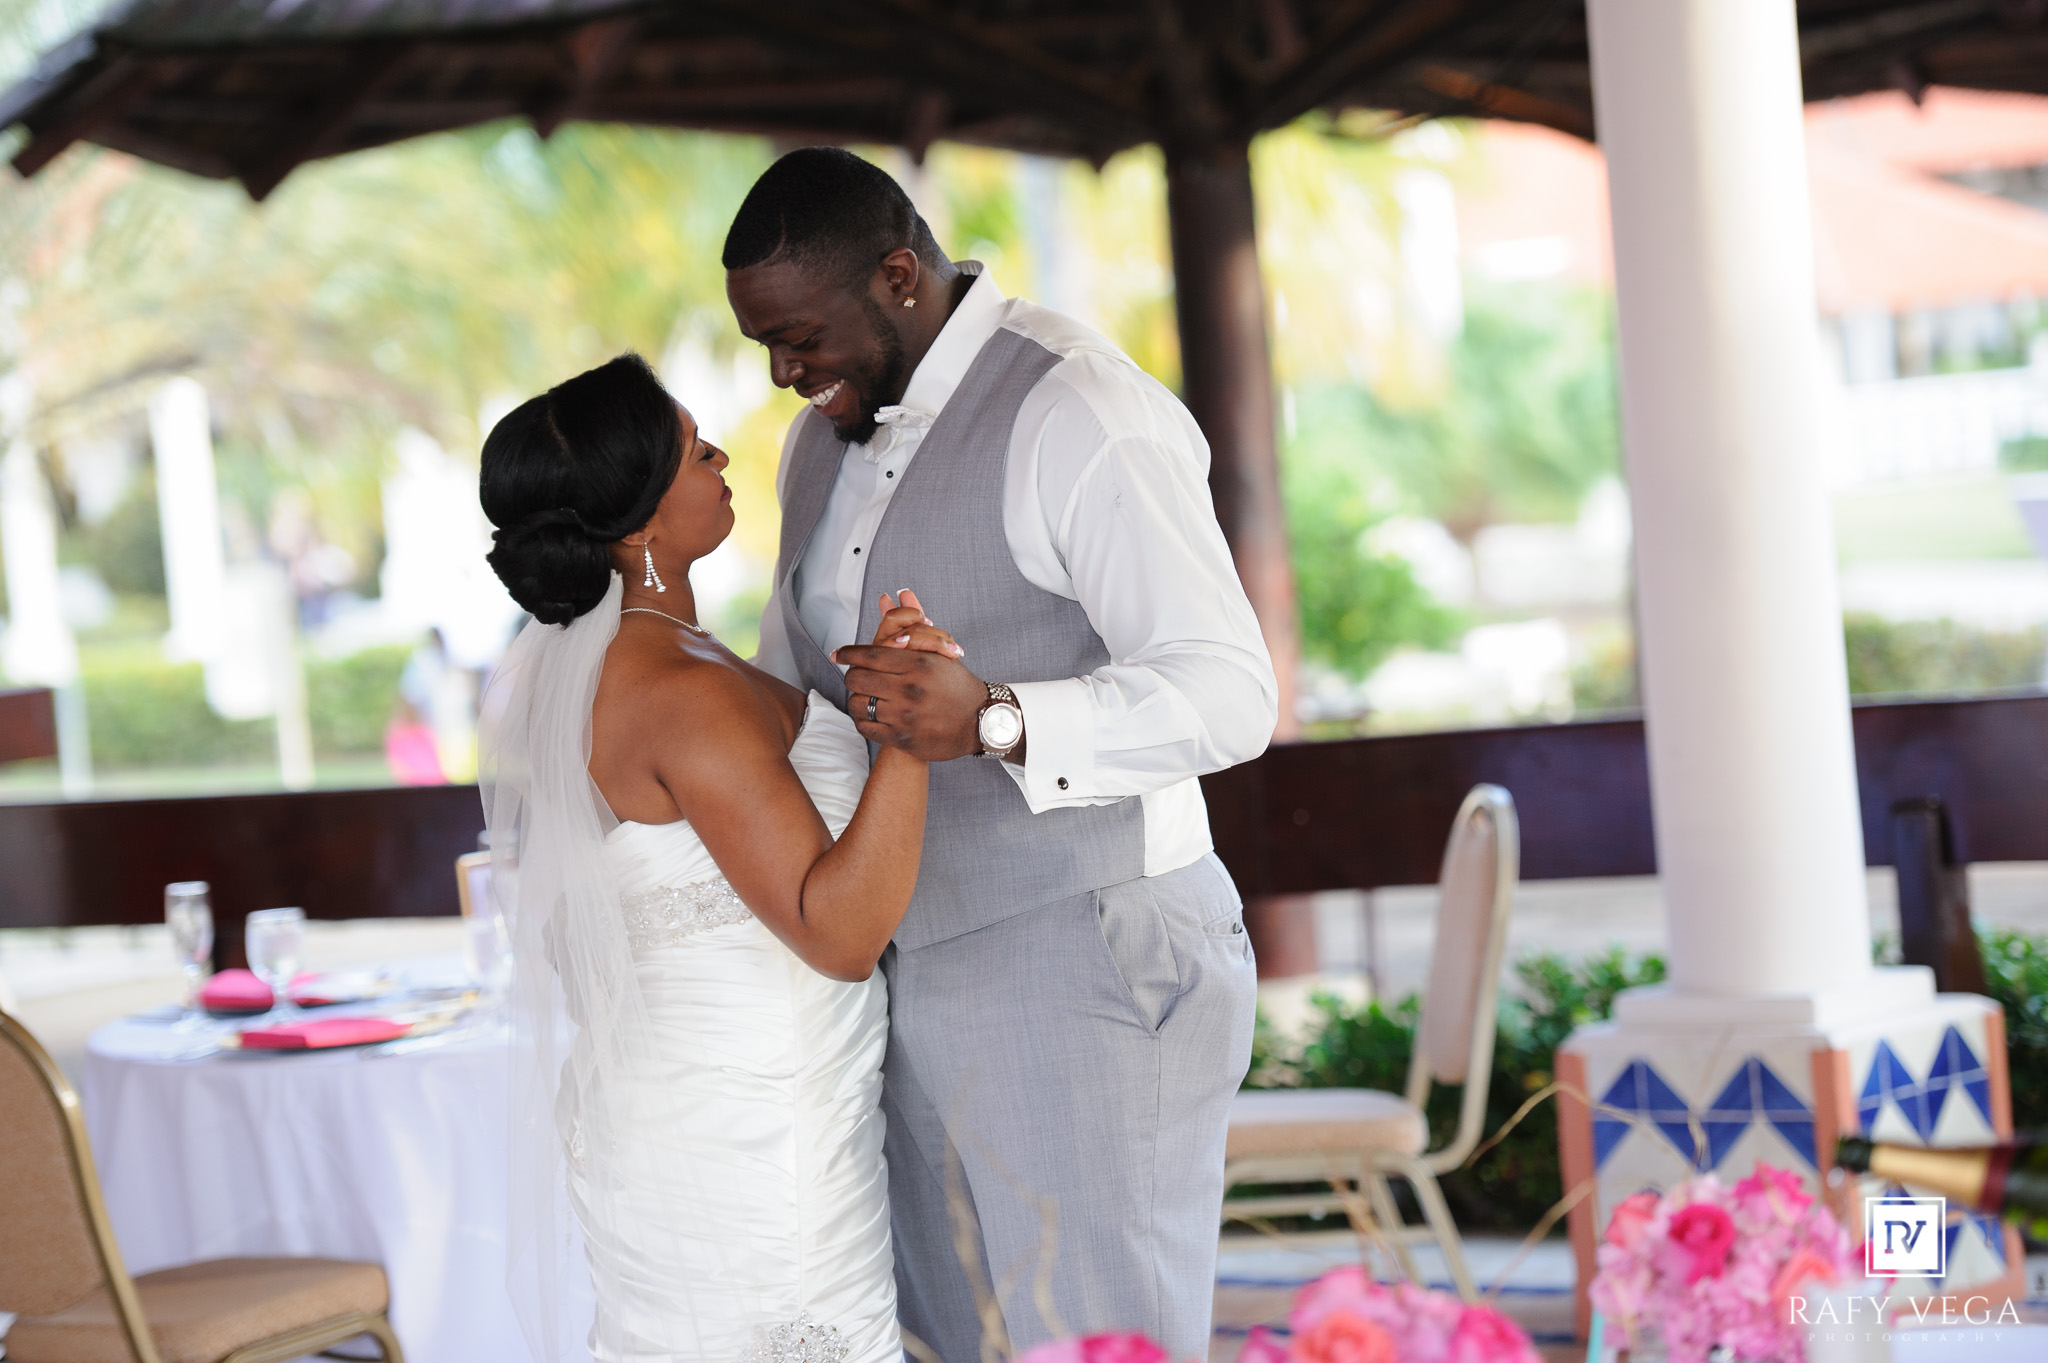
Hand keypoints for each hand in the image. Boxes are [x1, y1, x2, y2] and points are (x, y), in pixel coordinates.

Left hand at [837, 590, 986, 759]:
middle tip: (854, 676)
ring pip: (858, 704)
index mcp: (918, 664)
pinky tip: (871, 715)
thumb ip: (909, 624)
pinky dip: (863, 720)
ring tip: (865, 696)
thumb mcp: (938, 651)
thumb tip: (888, 596)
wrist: (980, 722)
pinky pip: (866, 727)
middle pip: (857, 679)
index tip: (839, 654)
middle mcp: (909, 689)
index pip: (869, 655)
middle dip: (851, 675)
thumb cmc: (958, 684)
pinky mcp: (902, 739)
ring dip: (857, 699)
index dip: (848, 653)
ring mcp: (905, 716)